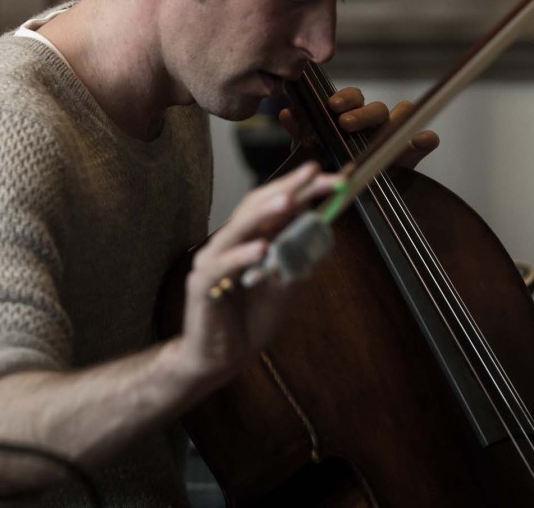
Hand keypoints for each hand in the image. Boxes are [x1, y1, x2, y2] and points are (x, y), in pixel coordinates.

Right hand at [174, 161, 340, 388]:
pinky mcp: (202, 284)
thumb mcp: (282, 291)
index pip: (274, 206)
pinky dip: (242, 256)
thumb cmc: (248, 323)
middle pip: (256, 206)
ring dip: (264, 213)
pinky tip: (262, 248)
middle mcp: (229, 243)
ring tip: (289, 201)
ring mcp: (213, 261)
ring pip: (238, 228)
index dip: (301, 189)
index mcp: (248, 241)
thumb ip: (293, 263)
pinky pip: (222, 265)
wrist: (219, 359)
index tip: (331, 178)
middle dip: (288, 188)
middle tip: (314, 173)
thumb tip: (316, 234)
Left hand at [279, 87, 439, 169]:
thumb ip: (302, 131)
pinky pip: (424, 140)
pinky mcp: (411, 154)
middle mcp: (375, 123)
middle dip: (362, 113)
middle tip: (345, 124)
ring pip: (402, 115)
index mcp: (352, 116)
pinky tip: (419, 142)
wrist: (347, 197)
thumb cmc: (329, 164)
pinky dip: (424, 139)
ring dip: (394, 119)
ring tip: (383, 133)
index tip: (332, 106)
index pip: (352, 98)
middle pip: (376, 108)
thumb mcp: (312, 149)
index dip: (345, 98)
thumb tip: (287, 113)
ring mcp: (395, 137)